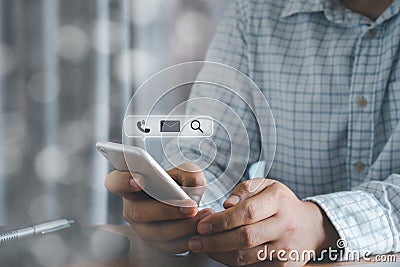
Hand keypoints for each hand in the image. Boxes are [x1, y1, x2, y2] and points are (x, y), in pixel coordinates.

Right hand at [104, 163, 212, 253]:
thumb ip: (191, 175)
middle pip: (139, 212)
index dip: (123, 181)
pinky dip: (188, 239)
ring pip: (156, 233)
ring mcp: (141, 229)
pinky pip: (170, 247)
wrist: (190, 203)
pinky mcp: (156, 244)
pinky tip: (202, 229)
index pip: (115, 182)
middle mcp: (131, 209)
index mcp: (131, 185)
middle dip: (167, 210)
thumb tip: (193, 190)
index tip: (140, 180)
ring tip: (204, 216)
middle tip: (191, 207)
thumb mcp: (188, 172)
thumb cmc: (182, 183)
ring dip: (183, 227)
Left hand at [188, 178, 338, 265]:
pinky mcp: (283, 266)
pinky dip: (232, 263)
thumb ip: (244, 190)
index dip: (222, 220)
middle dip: (215, 241)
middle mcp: (284, 226)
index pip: (248, 212)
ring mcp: (285, 249)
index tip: (202, 224)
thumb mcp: (266, 186)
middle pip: (245, 237)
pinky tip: (219, 254)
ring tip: (202, 247)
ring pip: (247, 257)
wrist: (311, 227)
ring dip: (219, 254)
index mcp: (278, 202)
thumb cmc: (282, 203)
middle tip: (194, 240)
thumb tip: (226, 204)